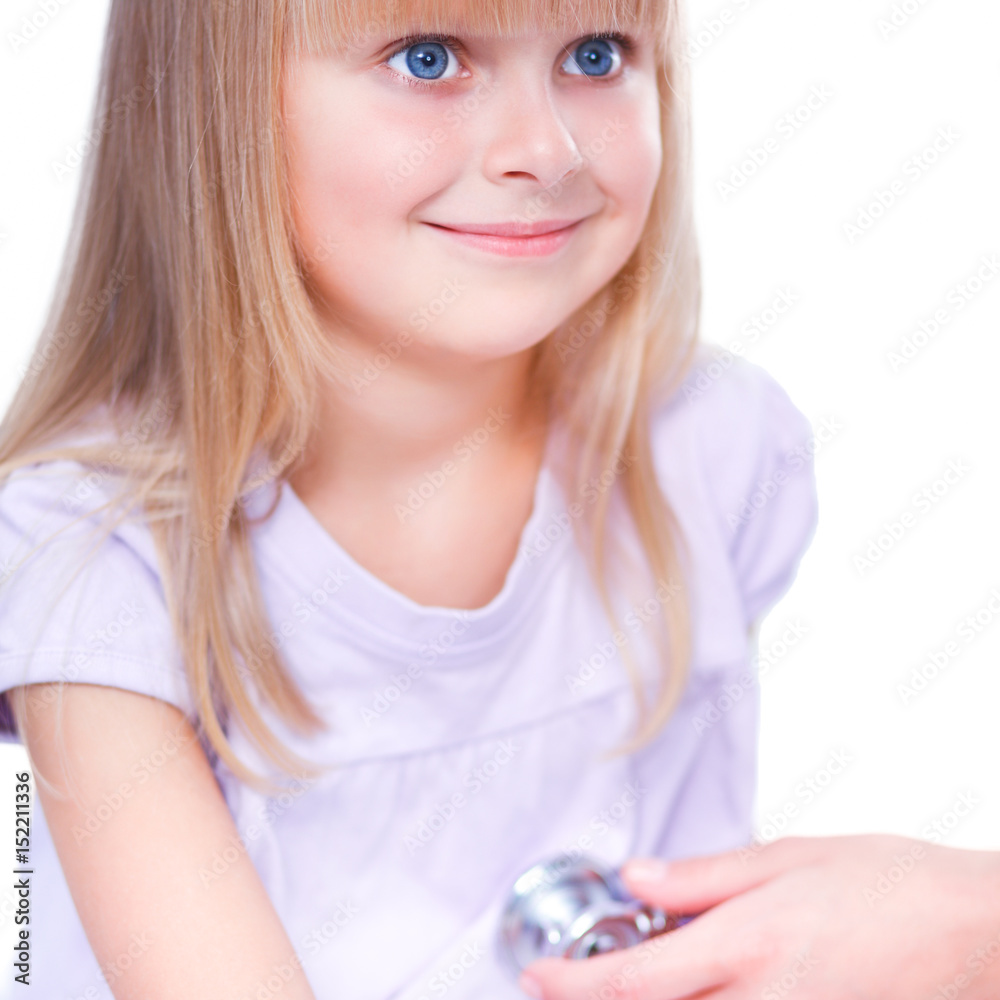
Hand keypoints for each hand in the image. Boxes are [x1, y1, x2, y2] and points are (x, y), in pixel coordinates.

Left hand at [517, 834, 999, 998]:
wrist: (980, 933)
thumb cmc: (892, 884)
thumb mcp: (789, 858)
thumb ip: (702, 877)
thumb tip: (637, 879)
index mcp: (749, 944)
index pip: (634, 980)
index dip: (574, 984)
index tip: (539, 977)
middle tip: (572, 986)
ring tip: (636, 983)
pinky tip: (695, 991)